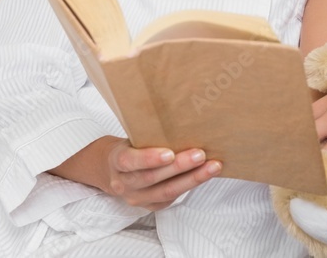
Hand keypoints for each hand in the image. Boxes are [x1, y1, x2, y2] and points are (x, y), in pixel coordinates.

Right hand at [105, 140, 221, 210]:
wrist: (113, 172)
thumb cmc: (129, 148)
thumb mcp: (131, 139)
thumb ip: (148, 136)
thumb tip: (181, 121)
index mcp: (116, 162)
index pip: (130, 161)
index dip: (149, 158)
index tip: (169, 153)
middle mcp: (124, 184)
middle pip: (153, 178)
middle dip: (179, 167)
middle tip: (200, 154)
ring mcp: (137, 198)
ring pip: (167, 191)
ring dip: (193, 178)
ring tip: (213, 166)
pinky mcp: (151, 206)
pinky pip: (173, 197)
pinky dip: (192, 184)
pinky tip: (207, 174)